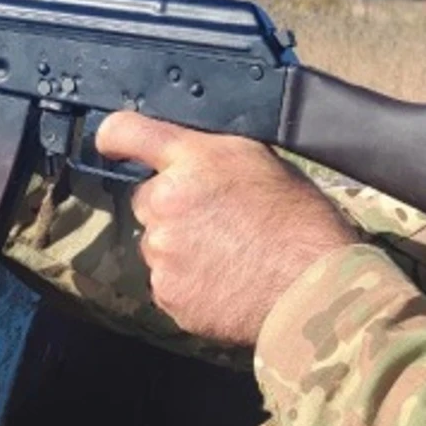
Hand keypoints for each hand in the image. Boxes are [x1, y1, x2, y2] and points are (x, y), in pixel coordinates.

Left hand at [97, 111, 359, 346]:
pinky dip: (190, 285)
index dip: (115, 137)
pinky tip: (227, 283)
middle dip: (173, 210)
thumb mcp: (264, 163)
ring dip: (182, 250)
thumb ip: (214, 157)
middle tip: (219, 224)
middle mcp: (168, 201)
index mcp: (194, 160)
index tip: (111, 144)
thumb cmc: (303, 224)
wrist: (314, 289)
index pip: (128, 132)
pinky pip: (168, 284)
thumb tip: (196, 161)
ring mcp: (163, 251)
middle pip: (148, 200)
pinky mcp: (168, 293)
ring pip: (158, 245)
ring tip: (231, 258)